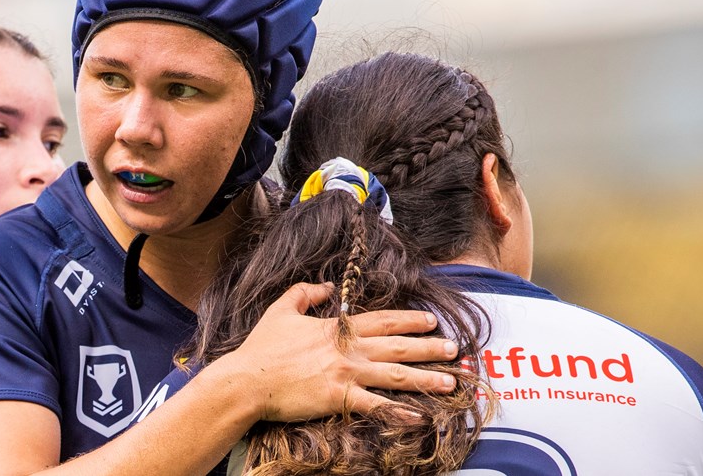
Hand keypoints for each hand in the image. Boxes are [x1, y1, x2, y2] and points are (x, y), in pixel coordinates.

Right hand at [207, 282, 458, 422]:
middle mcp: (348, 350)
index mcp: (337, 328)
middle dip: (429, 347)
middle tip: (454, 349)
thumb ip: (305, 293)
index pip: (382, 320)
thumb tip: (326, 286)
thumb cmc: (261, 348)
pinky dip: (398, 412)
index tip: (432, 320)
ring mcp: (346, 374)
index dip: (410, 319)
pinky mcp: (338, 398)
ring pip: (395, 375)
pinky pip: (375, 406)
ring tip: (449, 381)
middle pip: (397, 346)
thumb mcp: (281, 309)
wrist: (247, 380)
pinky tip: (419, 416)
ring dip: (425, 378)